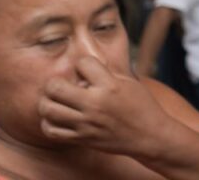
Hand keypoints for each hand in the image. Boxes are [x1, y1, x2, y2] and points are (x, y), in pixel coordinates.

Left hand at [38, 56, 170, 157]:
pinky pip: (52, 131)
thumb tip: (88, 59)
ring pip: (48, 109)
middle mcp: (95, 104)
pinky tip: (56, 118)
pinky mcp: (82, 138)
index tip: (87, 70)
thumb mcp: (130, 82)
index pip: (82, 63)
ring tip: (55, 101)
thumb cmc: (142, 105)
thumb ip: (108, 70)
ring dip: (48, 102)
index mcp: (110, 86)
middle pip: (55, 87)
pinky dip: (48, 123)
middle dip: (55, 82)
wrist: (150, 135)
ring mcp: (87, 123)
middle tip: (60, 85)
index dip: (83, 64)